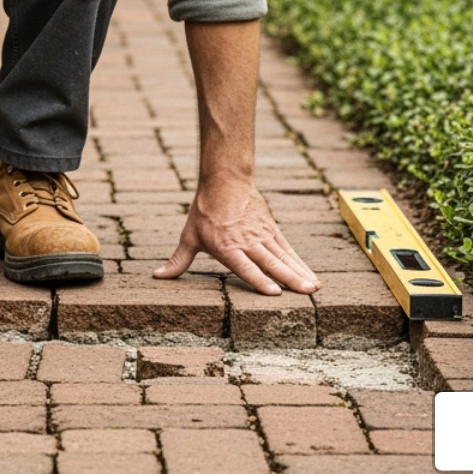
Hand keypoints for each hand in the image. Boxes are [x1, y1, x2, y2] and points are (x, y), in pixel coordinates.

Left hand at [154, 178, 320, 294]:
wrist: (225, 180)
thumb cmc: (204, 211)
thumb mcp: (189, 236)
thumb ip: (178, 260)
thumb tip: (158, 276)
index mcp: (226, 247)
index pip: (244, 266)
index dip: (259, 280)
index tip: (274, 293)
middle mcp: (247, 242)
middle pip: (270, 262)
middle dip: (289, 278)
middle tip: (305, 293)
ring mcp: (262, 235)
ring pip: (283, 256)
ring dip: (300, 272)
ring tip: (314, 288)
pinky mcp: (271, 229)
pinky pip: (287, 248)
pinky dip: (299, 262)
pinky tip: (310, 274)